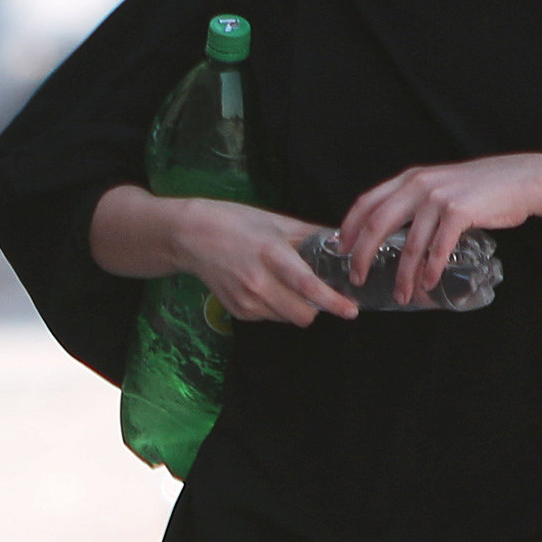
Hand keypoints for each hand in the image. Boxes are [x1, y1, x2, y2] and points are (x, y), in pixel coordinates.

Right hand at [170, 198, 363, 325]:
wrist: (190, 236)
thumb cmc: (235, 223)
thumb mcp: (276, 222)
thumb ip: (310, 236)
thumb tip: (343, 243)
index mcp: (272, 255)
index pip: (307, 286)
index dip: (332, 301)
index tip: (350, 310)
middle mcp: (258, 282)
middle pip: (302, 315)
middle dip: (315, 308)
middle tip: (314, 291)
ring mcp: (245, 300)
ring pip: (287, 319)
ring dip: (294, 308)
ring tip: (282, 283)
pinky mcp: (237, 310)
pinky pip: (269, 317)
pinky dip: (275, 307)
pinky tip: (263, 286)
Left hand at [336, 151, 541, 288]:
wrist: (522, 179)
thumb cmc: (480, 188)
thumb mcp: (439, 185)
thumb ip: (414, 201)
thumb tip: (390, 229)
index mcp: (409, 179)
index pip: (366, 203)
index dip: (350, 229)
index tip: (341, 251)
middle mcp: (418, 185)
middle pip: (377, 225)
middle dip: (363, 256)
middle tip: (358, 278)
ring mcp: (438, 197)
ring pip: (409, 244)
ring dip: (403, 274)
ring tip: (402, 295)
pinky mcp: (459, 211)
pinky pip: (437, 248)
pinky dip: (430, 269)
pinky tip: (427, 283)